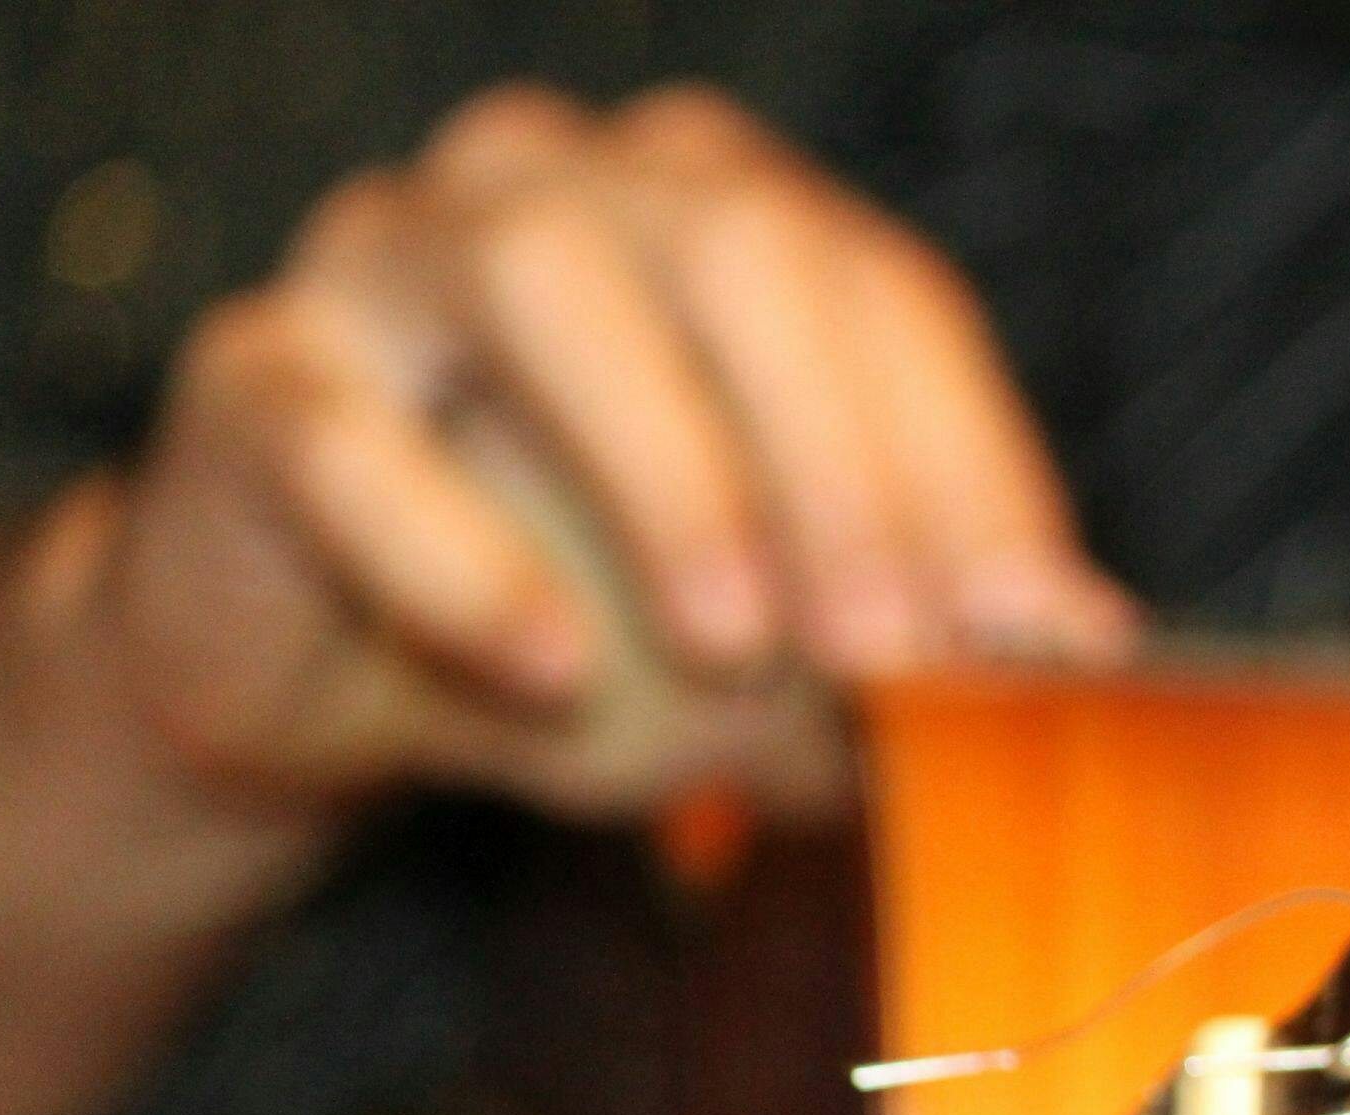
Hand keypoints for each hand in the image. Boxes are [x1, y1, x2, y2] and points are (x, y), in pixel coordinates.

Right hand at [96, 81, 1132, 818]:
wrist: (335, 688)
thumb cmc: (591, 636)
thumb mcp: (784, 659)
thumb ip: (923, 638)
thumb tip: (1092, 654)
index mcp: (725, 223)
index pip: (887, 294)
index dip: (973, 463)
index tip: (1031, 632)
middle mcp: (566, 191)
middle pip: (737, 248)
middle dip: (840, 458)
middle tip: (891, 649)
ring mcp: (394, 255)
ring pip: (543, 278)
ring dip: (671, 471)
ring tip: (737, 643)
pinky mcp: (257, 374)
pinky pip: (349, 431)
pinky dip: (461, 557)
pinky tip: (549, 669)